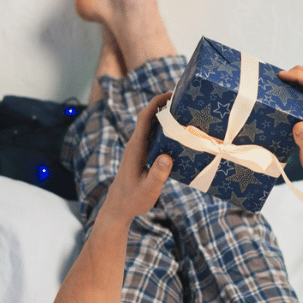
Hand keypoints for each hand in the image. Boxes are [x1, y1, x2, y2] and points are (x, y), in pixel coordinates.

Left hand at [99, 92, 173, 221]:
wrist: (118, 209)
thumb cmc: (132, 200)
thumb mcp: (149, 189)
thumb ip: (158, 174)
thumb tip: (167, 156)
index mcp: (136, 148)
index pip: (145, 118)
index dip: (156, 103)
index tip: (170, 93)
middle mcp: (135, 145)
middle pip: (148, 118)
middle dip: (163, 106)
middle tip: (184, 100)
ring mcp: (137, 150)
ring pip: (151, 128)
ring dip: (165, 118)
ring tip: (185, 113)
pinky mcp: (140, 156)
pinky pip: (152, 138)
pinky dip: (164, 132)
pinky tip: (177, 136)